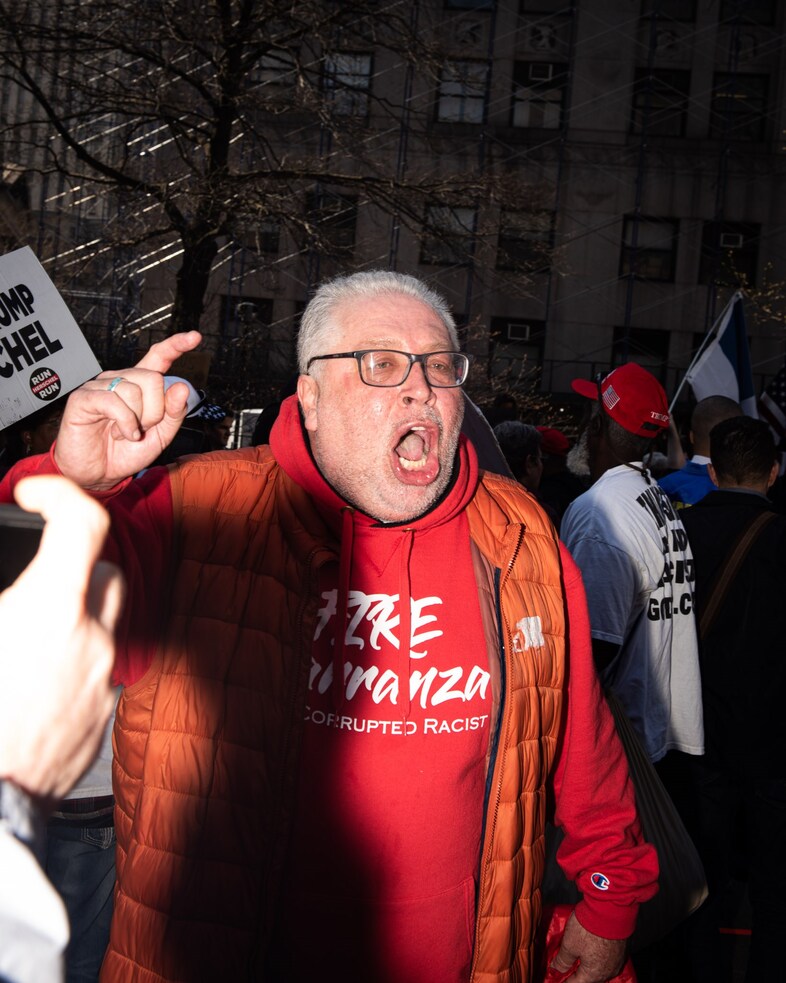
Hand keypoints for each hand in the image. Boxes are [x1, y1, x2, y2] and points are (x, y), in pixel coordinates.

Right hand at [0, 476, 123, 807]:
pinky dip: (73, 665)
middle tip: (33, 576)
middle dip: (73, 565)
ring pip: (103, 626)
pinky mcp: (100, 721)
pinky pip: (96, 673)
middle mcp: (89, 641)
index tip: (38, 495)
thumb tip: (8, 592)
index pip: (84, 522)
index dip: (60, 494)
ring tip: (27, 636)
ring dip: (74, 616)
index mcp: (50, 610)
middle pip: (105, 573)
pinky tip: (32, 685)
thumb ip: (1, 596)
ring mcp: (100, 682)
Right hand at [54, 331, 201, 488]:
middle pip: (152, 378)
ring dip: (136, 420)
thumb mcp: (161, 436)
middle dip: (154, 411)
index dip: (176, 345)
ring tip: (125, 433)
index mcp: (140, 385)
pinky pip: (114, 401)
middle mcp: (120, 379)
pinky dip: (124, 423)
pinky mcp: (83, 398)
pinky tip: (121, 434)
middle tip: (140, 428)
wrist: (100, 474)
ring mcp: (100, 386)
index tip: (195, 337)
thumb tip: (182, 387)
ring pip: (133, 390)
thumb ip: (173, 413)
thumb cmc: (126, 452)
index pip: (158, 357)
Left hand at [549, 913, 625, 981]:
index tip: (558, 978)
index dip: (565, 981)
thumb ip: (562, 960)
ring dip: (589, 967)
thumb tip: (557, 968)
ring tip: (579, 960)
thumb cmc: (589, 928)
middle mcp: (607, 972)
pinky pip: (607, 960)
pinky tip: (592, 950)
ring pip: (599, 969)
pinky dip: (598, 958)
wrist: (611, 910)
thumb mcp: (569, 944)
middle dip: (577, 974)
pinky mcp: (621, 949)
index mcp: (593, 975)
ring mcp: (616, 961)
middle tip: (567, 969)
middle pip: (589, 978)